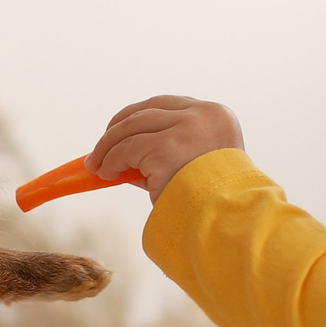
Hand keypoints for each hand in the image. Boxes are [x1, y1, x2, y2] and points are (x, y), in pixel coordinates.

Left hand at [87, 96, 243, 198]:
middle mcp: (201, 115)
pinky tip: (106, 174)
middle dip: (117, 129)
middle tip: (100, 150)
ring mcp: (184, 130)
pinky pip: (127, 150)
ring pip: (132, 127)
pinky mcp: (166, 149)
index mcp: (216, 115)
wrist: (227, 221)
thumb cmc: (214, 201)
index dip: (139, 116)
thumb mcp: (197, 166)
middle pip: (146, 111)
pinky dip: (111, 160)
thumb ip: (168, 153)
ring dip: (108, 146)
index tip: (120, 128)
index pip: (168, 105)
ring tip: (97, 165)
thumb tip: (125, 156)